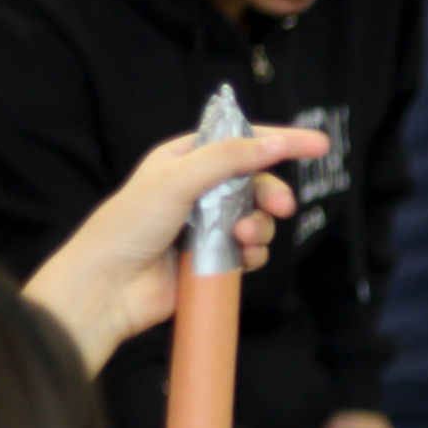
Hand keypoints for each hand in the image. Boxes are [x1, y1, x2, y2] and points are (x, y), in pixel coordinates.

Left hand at [23, 127, 330, 372]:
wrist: (108, 287)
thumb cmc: (128, 226)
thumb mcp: (177, 179)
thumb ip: (228, 159)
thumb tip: (274, 144)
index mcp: (184, 159)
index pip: (240, 140)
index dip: (280, 140)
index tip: (319, 145)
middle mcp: (198, 189)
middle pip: (256, 182)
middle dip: (272, 194)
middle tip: (283, 207)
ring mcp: (207, 225)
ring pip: (258, 218)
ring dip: (260, 227)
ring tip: (244, 237)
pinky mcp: (214, 258)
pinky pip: (252, 250)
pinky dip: (254, 253)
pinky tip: (241, 257)